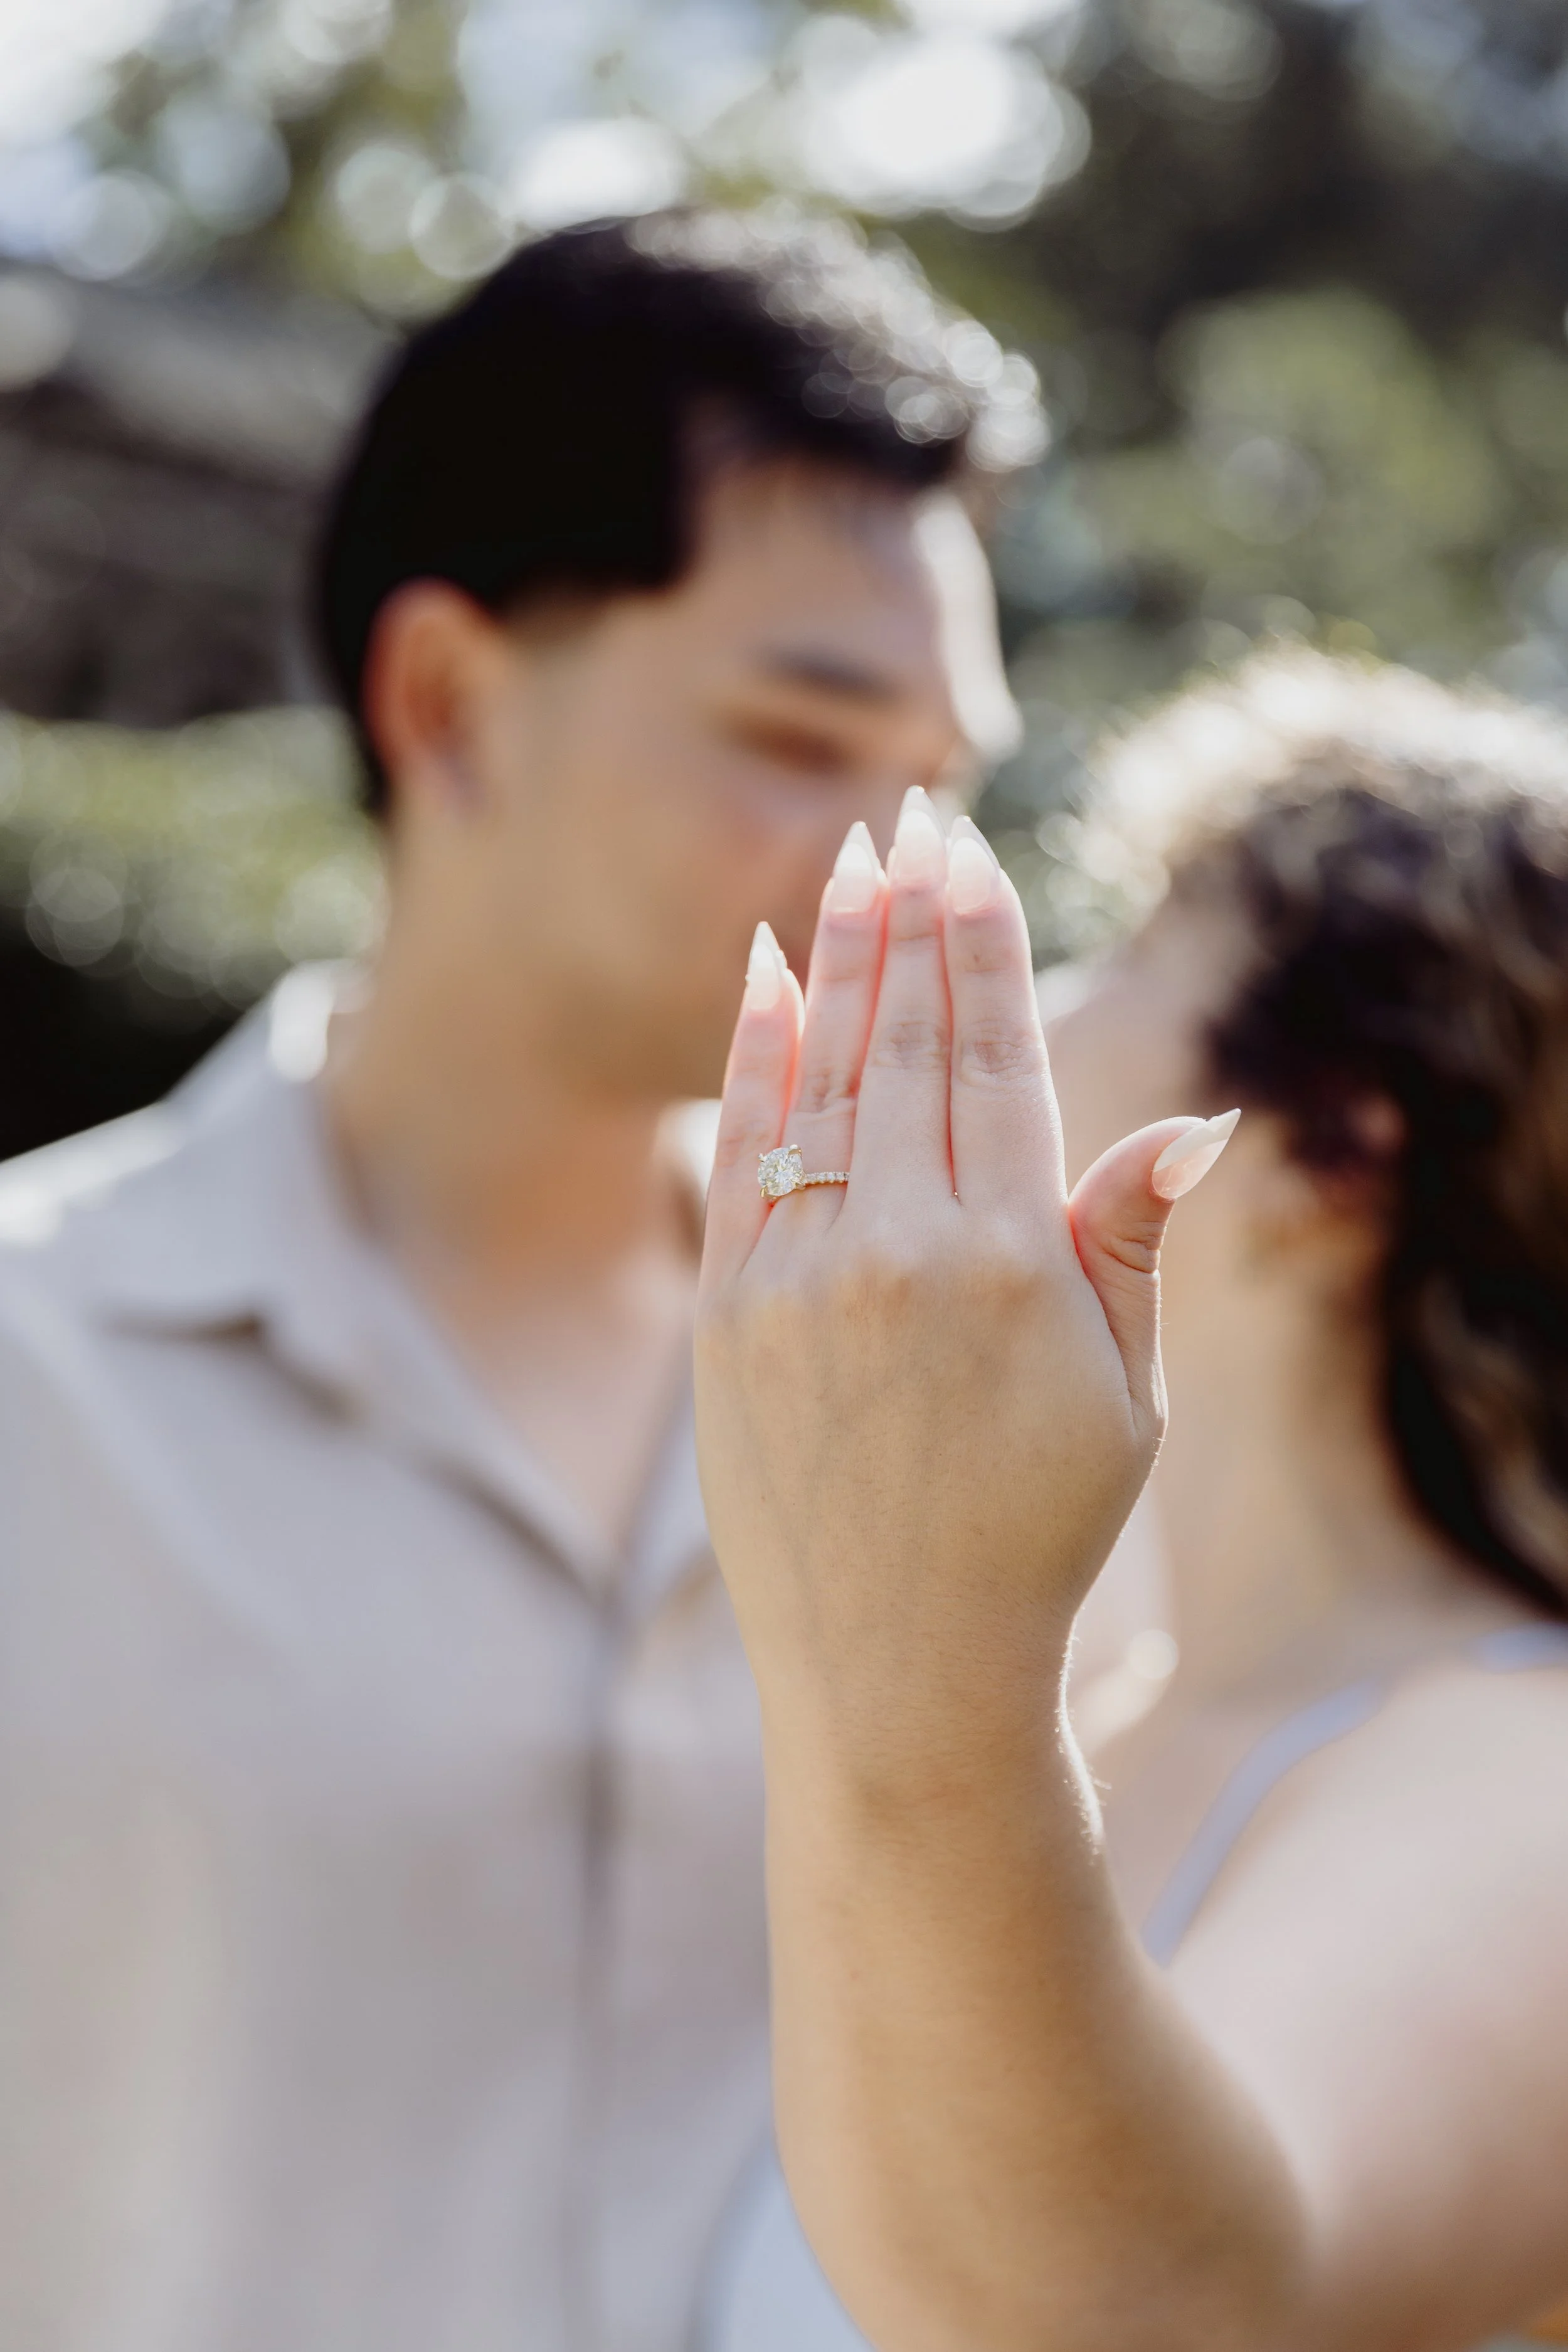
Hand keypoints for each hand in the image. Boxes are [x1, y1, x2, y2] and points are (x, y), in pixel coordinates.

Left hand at [696, 789, 1233, 1790]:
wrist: (897, 1676)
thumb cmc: (1035, 1537)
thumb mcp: (1121, 1398)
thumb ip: (1128, 1245)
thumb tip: (1190, 1122)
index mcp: (1008, 1260)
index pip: (993, 1059)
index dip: (980, 948)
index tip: (969, 859)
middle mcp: (894, 1251)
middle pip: (903, 1043)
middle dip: (906, 918)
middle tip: (908, 818)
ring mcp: (795, 1282)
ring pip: (817, 1079)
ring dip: (832, 961)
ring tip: (846, 865)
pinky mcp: (725, 1320)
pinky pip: (741, 1154)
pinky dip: (753, 1057)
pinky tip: (763, 974)